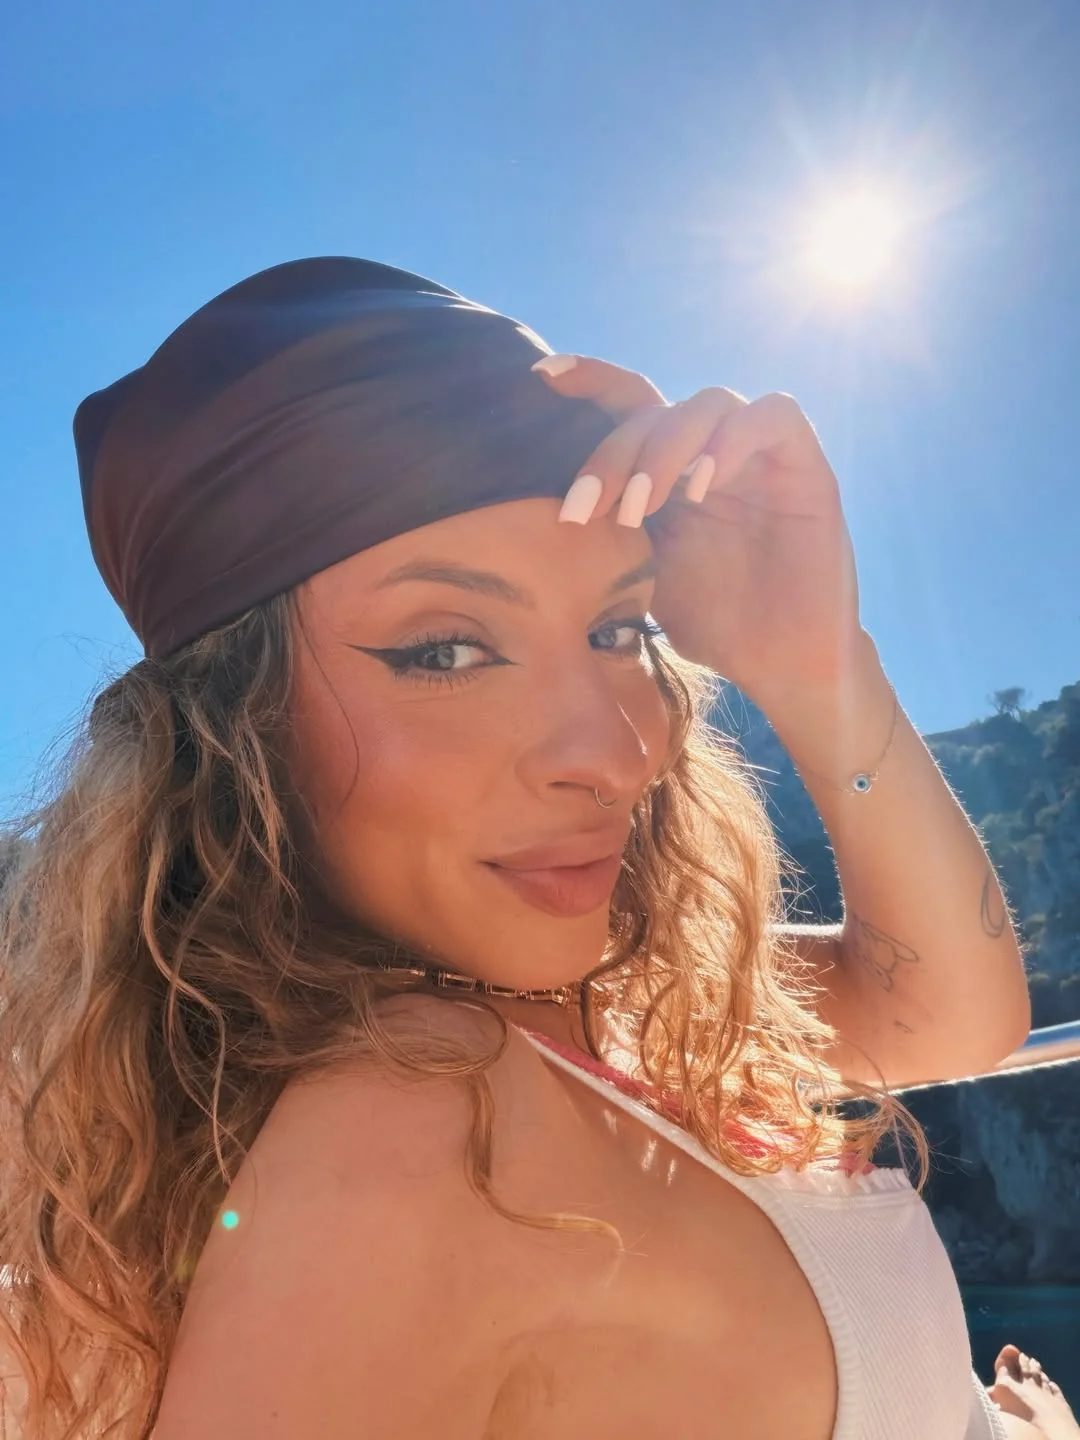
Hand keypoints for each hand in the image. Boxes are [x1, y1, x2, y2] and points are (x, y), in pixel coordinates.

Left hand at [533, 354, 862, 707]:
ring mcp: (758, 455)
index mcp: (670, 469)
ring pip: (708, 403)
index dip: (589, 379)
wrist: (779, 665)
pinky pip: (774, 415)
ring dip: (666, 447)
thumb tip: (528, 512)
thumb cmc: (712, 625)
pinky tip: (703, 485)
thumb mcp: (638, 576)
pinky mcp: (805, 466)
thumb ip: (602, 533)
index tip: (541, 375)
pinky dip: (734, 439)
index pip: (627, 405)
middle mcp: (712, 451)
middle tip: (586, 506)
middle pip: (655, 410)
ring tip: (642, 505)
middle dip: (613, 453)